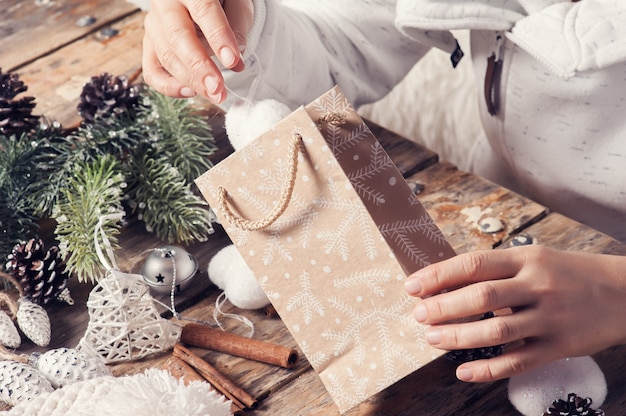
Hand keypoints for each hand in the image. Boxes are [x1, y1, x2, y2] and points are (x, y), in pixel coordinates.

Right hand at [142, 0, 253, 101]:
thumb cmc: (220, 0)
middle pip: (178, 37)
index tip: (232, 60)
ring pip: (166, 56)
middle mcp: (166, 5)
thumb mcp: (235, 3)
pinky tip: (190, 92)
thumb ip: (238, 26)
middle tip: (218, 88)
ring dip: (190, 81)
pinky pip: (152, 70)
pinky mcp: (150, 45)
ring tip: (214, 94)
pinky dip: (168, 86)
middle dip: (199, 67)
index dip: (218, 37)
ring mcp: (154, 25)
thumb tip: (235, 62)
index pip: (204, 11)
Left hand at [404, 245, 625, 381]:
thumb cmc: (568, 273)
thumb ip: (496, 269)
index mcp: (526, 259)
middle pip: (481, 297)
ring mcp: (549, 318)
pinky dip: (488, 370)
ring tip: (433, 339)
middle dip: (443, 308)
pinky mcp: (559, 347)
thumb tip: (446, 282)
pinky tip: (464, 372)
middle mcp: (537, 286)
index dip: (438, 276)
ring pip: (496, 331)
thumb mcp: (534, 258)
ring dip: (458, 338)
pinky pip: (519, 362)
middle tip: (420, 316)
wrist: (623, 293)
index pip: (473, 265)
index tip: (413, 286)